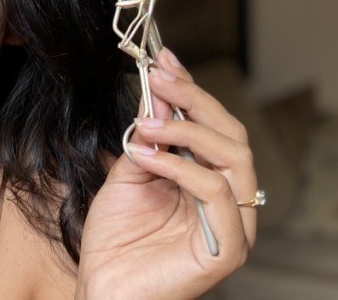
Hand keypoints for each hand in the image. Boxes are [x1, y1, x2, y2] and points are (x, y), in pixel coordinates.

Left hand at [77, 49, 256, 298]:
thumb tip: (157, 90)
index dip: (193, 90)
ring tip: (147, 124)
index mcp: (210, 181)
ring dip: (189, 131)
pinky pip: (218, 195)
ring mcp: (235, 226)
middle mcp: (230, 201)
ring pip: (235, 159)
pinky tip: (150, 157)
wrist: (102, 289)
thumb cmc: (116, 240)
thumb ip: (148, 136)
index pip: (215, 127)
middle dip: (195, 100)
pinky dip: (184, 168)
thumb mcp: (129, 174)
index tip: (164, 60)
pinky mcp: (228, 250)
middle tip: (158, 79)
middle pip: (232, 136)